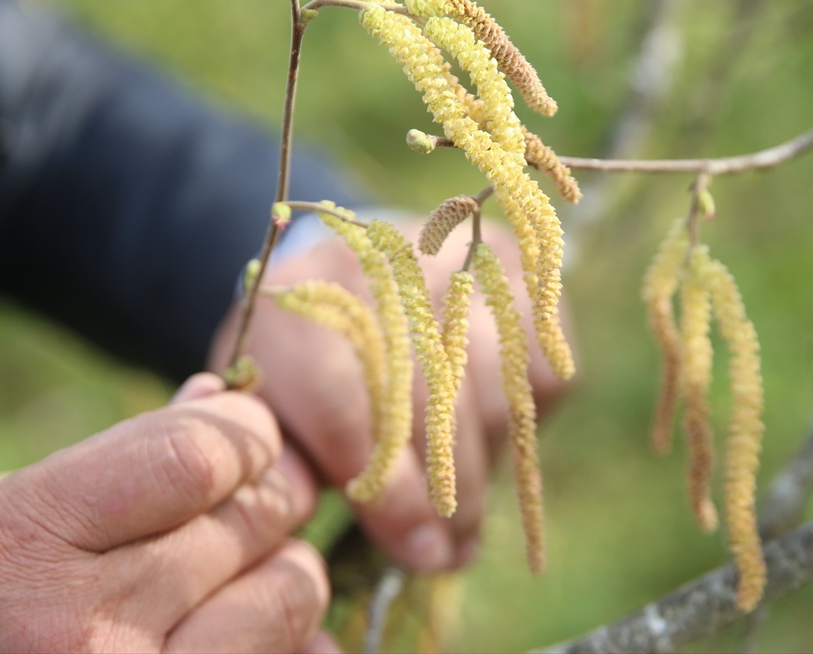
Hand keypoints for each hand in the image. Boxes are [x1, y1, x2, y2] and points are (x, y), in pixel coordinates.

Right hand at [0, 374, 335, 653]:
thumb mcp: (6, 512)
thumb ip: (122, 456)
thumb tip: (221, 394)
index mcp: (19, 546)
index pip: (193, 459)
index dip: (245, 435)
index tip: (250, 437)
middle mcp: (75, 630)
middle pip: (249, 524)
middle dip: (271, 498)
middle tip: (260, 501)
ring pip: (286, 600)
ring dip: (281, 573)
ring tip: (240, 577)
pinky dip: (286, 641)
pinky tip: (239, 632)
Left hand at [210, 218, 573, 571]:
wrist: (345, 269)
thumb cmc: (304, 362)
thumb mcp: (272, 412)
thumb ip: (307, 471)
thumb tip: (411, 542)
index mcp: (298, 307)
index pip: (351, 410)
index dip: (393, 493)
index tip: (419, 550)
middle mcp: (382, 268)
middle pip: (433, 404)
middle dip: (447, 496)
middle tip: (451, 553)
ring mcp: (454, 260)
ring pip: (493, 394)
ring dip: (485, 467)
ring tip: (467, 514)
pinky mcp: (511, 268)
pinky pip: (540, 372)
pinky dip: (524, 420)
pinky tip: (483, 435)